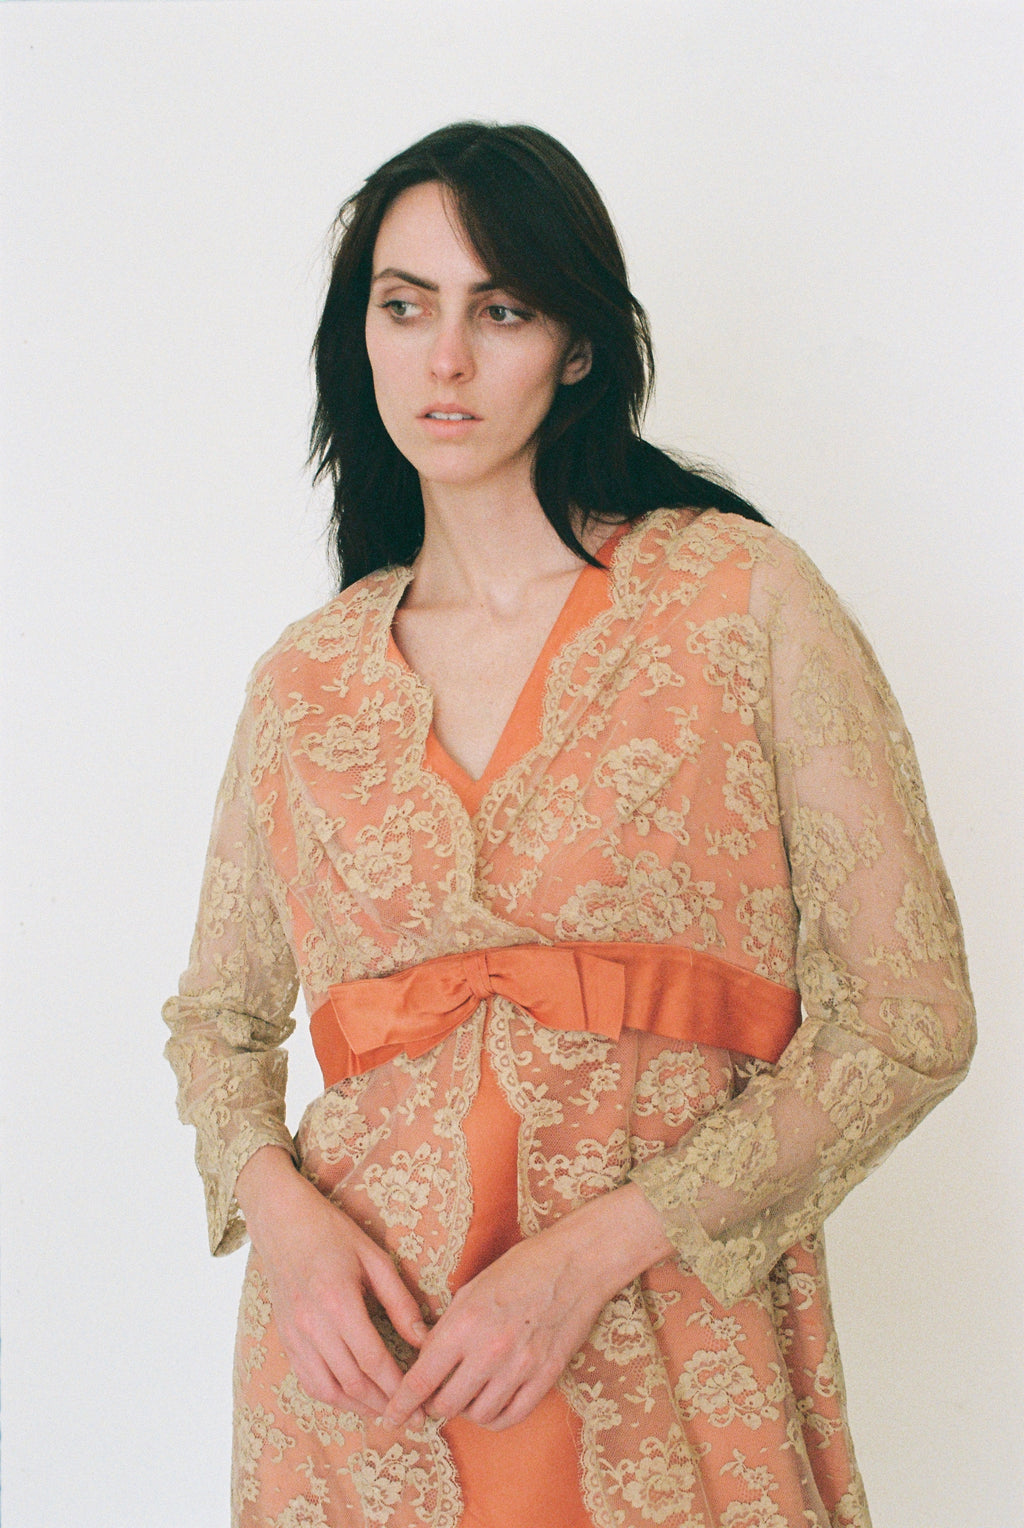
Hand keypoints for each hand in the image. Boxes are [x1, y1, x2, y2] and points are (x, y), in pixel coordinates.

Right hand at [236, 1146, 428, 1420]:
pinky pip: (308, 1381)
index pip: (373, 1360)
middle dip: (385, 1404)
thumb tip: (424, 1340)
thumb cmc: (334, 1235)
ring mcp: (295, 1335)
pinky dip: (333, 1397)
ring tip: (385, 1412)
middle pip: (353, 1382)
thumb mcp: (375, 1259)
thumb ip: (400, 1302)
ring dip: (359, 1408)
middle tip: (411, 1417)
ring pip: (329, 1390)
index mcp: (338, 1301)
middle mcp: (313, 1324)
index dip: (399, 1388)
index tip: (420, 1405)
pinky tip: (353, 1399)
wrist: (283, 1223)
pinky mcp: (285, 1339)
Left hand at [380, 1184, 672, 1431]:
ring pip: (478, 1414)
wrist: (574, 1263)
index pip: (422, 1379)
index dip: (401, 1404)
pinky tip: (490, 1404)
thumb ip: (447, 1328)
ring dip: (466, 1410)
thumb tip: (426, 1361)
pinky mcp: (546, 1377)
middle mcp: (489, 1350)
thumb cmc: (520, 1268)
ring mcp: (520, 1367)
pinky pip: (512, 1416)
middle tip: (435, 1396)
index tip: (391, 1416)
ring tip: (467, 1394)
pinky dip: (495, 1417)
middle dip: (434, 1404)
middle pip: (446, 1404)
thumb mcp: (472, 1288)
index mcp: (465, 1323)